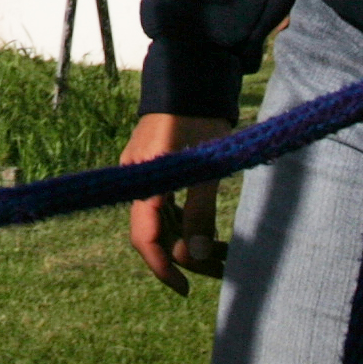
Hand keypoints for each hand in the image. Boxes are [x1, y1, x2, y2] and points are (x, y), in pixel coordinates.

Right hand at [123, 111, 233, 292]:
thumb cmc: (199, 116)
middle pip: (154, 232)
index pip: (144, 235)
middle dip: (184, 256)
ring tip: (224, 254)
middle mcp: (137, 178)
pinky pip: (166, 206)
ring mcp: (144, 173)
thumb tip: (195, 257)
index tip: (184, 289)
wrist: (190, 75)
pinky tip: (211, 231)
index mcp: (144, 178)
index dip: (161, 267)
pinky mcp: (154, 168)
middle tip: (220, 270)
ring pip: (162, 221)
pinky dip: (186, 221)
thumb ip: (199, 210)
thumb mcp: (205, 166)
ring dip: (188, 239)